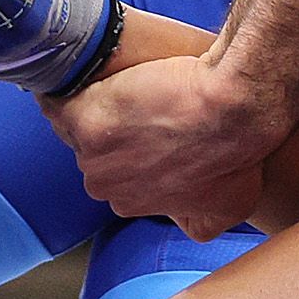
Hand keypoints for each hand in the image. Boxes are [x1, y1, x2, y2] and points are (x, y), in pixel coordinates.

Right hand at [45, 55, 275, 241]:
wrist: (234, 105)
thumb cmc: (239, 152)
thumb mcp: (229, 204)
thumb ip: (199, 221)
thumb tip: (185, 222)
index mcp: (130, 204)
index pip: (116, 172)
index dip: (134, 145)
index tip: (154, 125)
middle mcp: (105, 189)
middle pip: (96, 150)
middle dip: (114, 128)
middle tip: (147, 103)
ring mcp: (91, 156)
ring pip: (80, 123)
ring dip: (96, 104)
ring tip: (129, 83)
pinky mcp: (84, 119)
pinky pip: (59, 102)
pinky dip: (70, 89)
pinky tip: (89, 76)